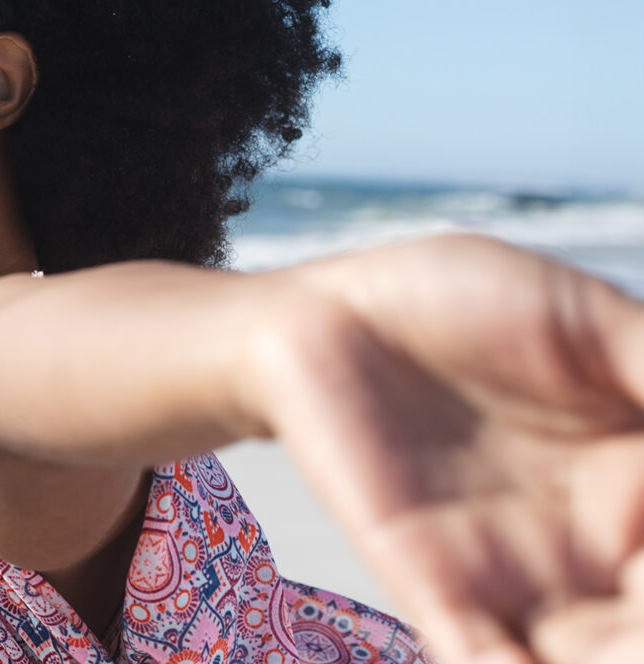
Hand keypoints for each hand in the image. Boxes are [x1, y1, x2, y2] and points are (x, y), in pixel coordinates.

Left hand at [257, 233, 643, 663]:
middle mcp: (593, 548)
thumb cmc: (449, 302)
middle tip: (642, 585)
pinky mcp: (434, 591)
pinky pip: (486, 662)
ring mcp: (517, 577)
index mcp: (641, 480)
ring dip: (611, 658)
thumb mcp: (582, 322)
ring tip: (610, 646)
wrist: (318, 316)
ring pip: (593, 659)